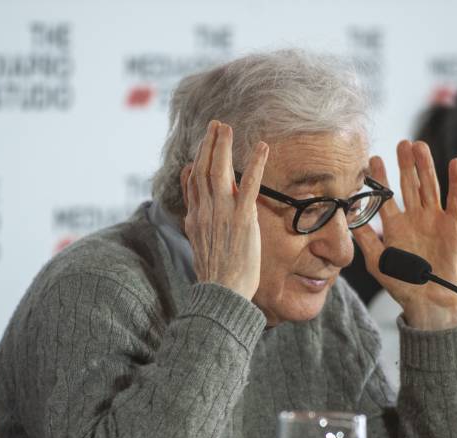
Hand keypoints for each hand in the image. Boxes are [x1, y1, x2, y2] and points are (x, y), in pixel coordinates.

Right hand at [182, 120, 268, 299]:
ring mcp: (222, 214)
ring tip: (228, 127)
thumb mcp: (200, 244)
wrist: (222, 293)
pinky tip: (263, 148)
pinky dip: (255, 164)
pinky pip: (249, 185)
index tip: (205, 142)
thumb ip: (197, 218)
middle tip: (217, 124)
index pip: (193, 181)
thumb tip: (194, 200)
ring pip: (219, 171)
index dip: (199, 158)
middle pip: (203, 169)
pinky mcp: (242, 219)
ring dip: (224, 146)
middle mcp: (205, 211)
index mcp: (195, 218)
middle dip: (209, 144)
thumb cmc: (217, 275)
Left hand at [353, 140, 456, 329]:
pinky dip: (456, 182)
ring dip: (426, 166)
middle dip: (405, 165)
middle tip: (401, 143)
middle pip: (409, 185)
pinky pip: (455, 200)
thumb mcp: (378, 262)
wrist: (430, 301)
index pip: (386, 196)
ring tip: (420, 146)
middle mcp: (414, 218)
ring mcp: (434, 219)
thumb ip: (365, 239)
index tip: (372, 159)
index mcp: (395, 225)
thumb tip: (348, 217)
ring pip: (430, 187)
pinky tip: (454, 163)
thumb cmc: (402, 285)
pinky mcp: (452, 225)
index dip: (380, 178)